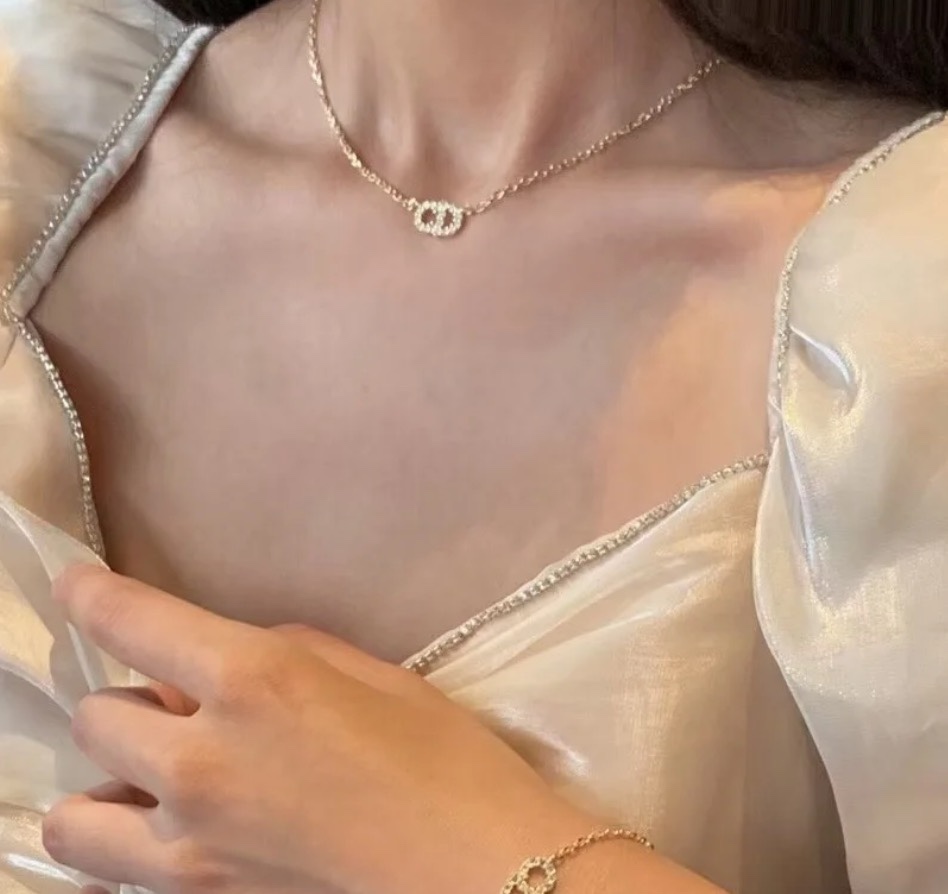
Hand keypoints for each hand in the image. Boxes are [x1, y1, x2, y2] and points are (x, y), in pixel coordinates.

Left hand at [44, 567, 593, 893]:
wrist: (482, 876)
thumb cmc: (446, 759)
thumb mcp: (372, 675)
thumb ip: (286, 653)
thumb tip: (228, 664)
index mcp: (252, 679)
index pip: (129, 621)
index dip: (90, 595)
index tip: (78, 586)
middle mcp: (201, 760)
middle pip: (96, 716)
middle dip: (132, 700)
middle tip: (181, 704)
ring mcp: (191, 846)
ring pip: (75, 819)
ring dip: (108, 785)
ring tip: (156, 779)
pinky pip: (119, 874)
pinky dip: (132, 847)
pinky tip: (183, 832)